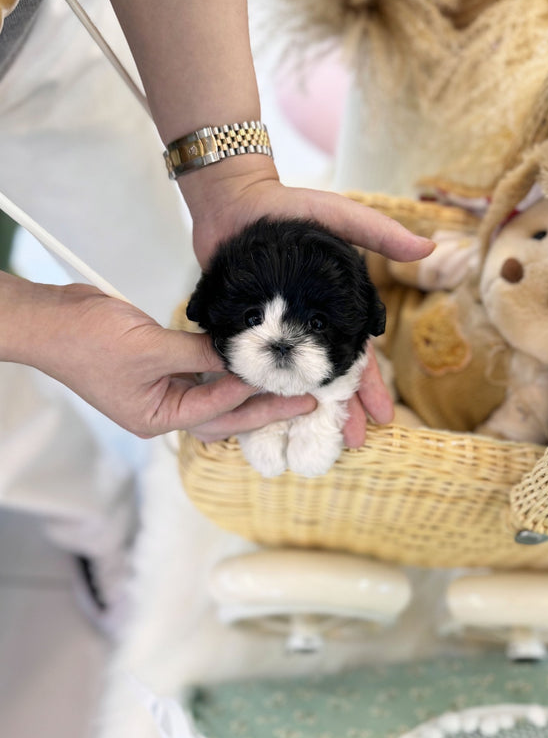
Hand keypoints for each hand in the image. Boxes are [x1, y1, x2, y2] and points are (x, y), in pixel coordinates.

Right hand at [13, 281, 314, 438]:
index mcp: (156, 418)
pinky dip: (224, 367)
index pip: (215, 412)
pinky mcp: (161, 367)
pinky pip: (201, 373)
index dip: (249, 395)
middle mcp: (162, 410)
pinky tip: (248, 359)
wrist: (54, 319)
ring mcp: (162, 389)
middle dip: (263, 407)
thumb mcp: (152, 348)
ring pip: (215, 395)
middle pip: (223, 415)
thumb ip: (200, 354)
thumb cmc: (90, 341)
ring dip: (247, 388)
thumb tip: (240, 354)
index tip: (282, 382)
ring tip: (287, 383)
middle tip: (304, 400)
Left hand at [179, 156, 430, 443]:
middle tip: (356, 444)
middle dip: (344, 410)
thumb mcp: (340, 217)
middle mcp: (307, 325)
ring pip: (294, 380)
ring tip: (316, 441)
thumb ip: (379, 234)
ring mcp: (275, 330)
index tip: (383, 417)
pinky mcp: (244, 330)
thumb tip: (429, 246)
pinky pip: (256, 367)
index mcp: (334, 309)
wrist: (234, 201)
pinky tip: (268, 416)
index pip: (357, 355)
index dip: (369, 386)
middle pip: (328, 377)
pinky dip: (263, 392)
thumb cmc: (291, 208)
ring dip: (307, 411)